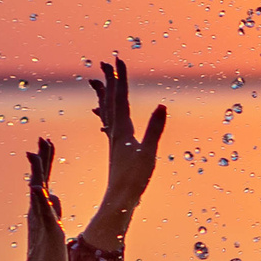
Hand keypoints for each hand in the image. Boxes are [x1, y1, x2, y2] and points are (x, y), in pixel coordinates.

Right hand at [14, 135, 66, 260]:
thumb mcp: (55, 230)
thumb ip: (53, 213)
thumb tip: (54, 197)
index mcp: (39, 215)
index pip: (42, 183)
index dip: (44, 165)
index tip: (45, 147)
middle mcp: (36, 216)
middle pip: (38, 181)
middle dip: (41, 160)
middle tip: (42, 139)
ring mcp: (41, 223)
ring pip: (38, 192)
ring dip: (38, 172)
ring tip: (36, 152)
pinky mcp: (49, 232)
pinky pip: (44, 213)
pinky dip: (41, 199)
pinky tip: (41, 186)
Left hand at [89, 57, 167, 212]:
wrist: (120, 199)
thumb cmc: (134, 179)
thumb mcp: (148, 153)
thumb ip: (155, 128)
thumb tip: (162, 105)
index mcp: (122, 130)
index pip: (120, 98)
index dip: (120, 78)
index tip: (118, 60)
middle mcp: (115, 132)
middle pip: (110, 101)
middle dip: (110, 81)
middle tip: (106, 63)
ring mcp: (114, 140)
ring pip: (107, 111)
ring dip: (105, 94)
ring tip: (99, 81)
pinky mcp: (116, 149)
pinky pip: (108, 124)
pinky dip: (105, 113)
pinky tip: (102, 113)